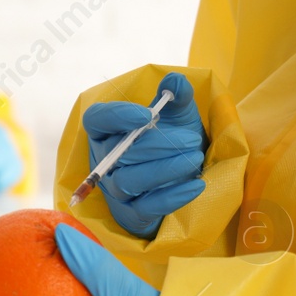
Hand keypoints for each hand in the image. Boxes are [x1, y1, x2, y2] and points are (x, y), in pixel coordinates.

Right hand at [82, 73, 205, 237]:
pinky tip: (198, 184)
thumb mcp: (178, 114)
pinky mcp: (133, 213)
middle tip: (191, 140)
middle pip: (119, 153)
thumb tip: (175, 81)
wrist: (185, 173)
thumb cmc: (174, 138)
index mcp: (107, 131)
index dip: (117, 117)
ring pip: (130, 180)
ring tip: (195, 159)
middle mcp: (105, 160)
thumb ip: (177, 95)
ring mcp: (116, 190)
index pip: (97, 120)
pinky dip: (173, 196)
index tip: (148, 114)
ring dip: (165, 169)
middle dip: (157, 145)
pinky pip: (148, 207)